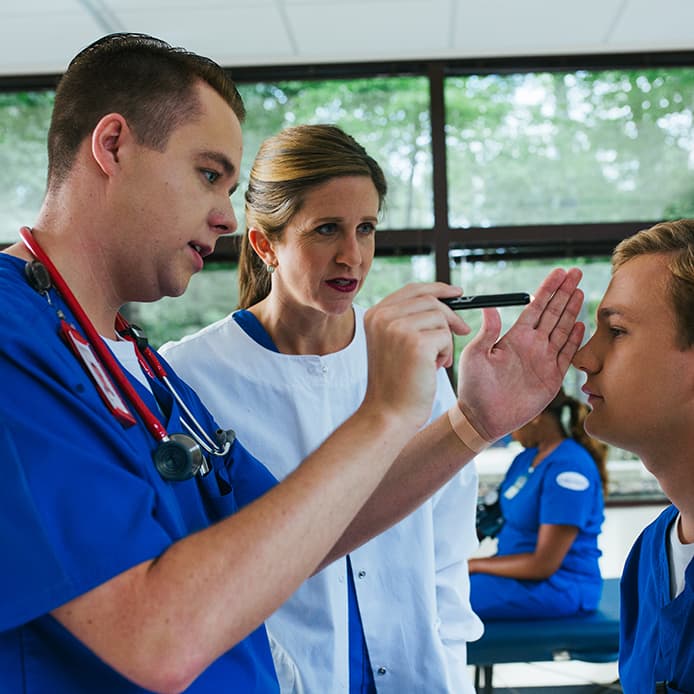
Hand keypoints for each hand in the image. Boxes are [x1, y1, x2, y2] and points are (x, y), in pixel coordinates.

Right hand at [362, 282, 470, 429]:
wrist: (388, 414)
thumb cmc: (395, 383)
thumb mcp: (393, 344)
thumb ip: (407, 320)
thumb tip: (443, 301)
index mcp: (374, 314)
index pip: (412, 289)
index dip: (437, 288)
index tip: (456, 293)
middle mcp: (383, 317)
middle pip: (430, 300)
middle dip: (451, 316)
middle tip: (463, 331)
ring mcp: (398, 328)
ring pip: (440, 318)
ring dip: (445, 340)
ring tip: (434, 362)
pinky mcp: (416, 343)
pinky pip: (446, 336)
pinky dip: (446, 353)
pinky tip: (433, 369)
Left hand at [456, 268, 584, 440]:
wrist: (482, 417)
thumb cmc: (474, 386)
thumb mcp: (475, 356)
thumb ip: (487, 332)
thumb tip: (488, 307)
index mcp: (514, 337)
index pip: (535, 307)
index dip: (547, 289)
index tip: (559, 272)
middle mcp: (531, 344)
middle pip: (552, 313)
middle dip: (564, 292)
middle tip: (575, 272)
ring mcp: (543, 360)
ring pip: (562, 329)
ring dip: (571, 310)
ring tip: (579, 291)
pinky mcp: (552, 378)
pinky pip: (567, 354)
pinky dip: (575, 339)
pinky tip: (580, 324)